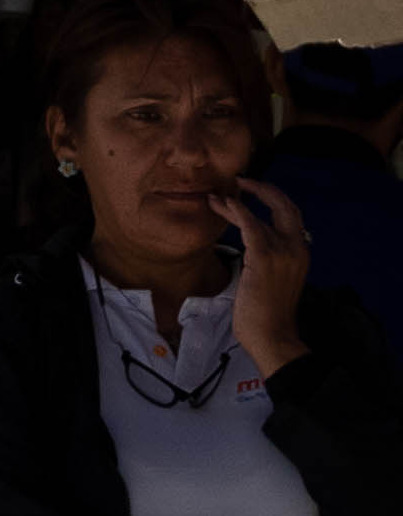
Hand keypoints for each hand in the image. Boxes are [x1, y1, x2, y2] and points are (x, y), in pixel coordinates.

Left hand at [221, 177, 314, 374]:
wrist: (273, 334)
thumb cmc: (267, 314)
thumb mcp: (274, 281)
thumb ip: (269, 261)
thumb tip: (253, 251)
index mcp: (301, 253)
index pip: (291, 217)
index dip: (274, 200)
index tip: (253, 192)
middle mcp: (297, 248)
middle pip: (286, 206)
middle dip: (264, 189)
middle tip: (240, 181)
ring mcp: (283, 252)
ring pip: (263, 214)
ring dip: (236, 202)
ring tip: (215, 196)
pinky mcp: (264, 258)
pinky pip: (251, 225)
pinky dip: (238, 211)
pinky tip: (223, 204)